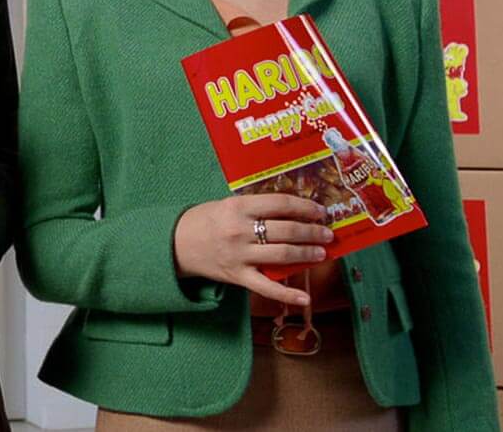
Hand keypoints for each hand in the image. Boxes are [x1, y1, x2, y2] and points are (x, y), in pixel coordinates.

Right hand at [173, 194, 332, 306]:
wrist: (175, 244)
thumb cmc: (204, 221)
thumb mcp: (227, 205)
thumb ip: (255, 208)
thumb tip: (293, 212)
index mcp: (237, 207)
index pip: (280, 204)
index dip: (305, 207)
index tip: (320, 211)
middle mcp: (240, 230)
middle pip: (286, 230)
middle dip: (312, 232)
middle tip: (327, 233)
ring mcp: (239, 255)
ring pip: (282, 255)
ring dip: (307, 253)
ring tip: (322, 252)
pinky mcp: (238, 276)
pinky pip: (267, 287)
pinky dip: (288, 294)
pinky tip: (306, 297)